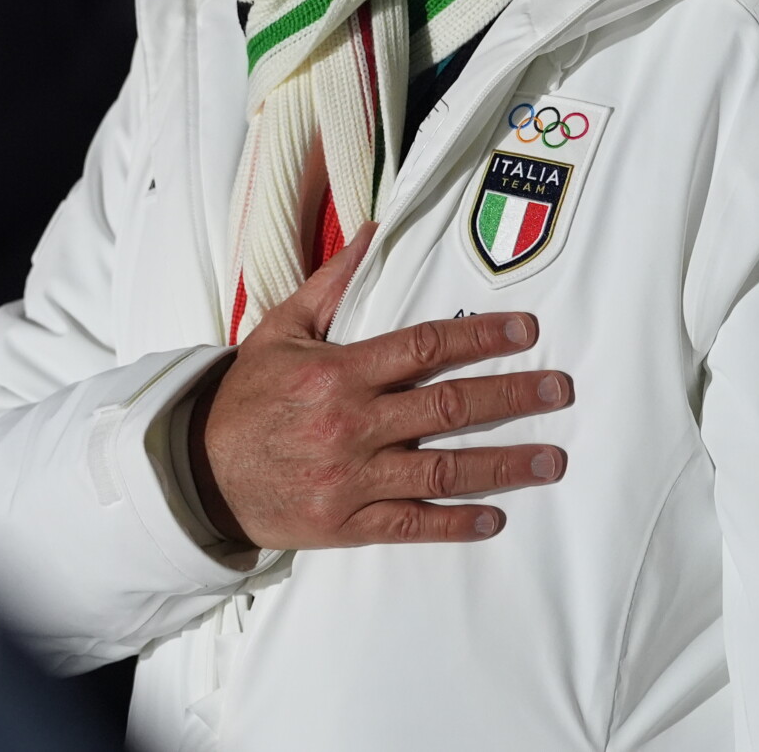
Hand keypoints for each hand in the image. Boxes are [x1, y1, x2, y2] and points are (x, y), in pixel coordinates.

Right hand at [186, 227, 572, 550]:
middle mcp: (351, 424)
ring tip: (551, 459)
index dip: (480, 336)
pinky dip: (455, 522)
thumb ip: (330, 284)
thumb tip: (372, 234)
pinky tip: (494, 517)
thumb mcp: (279, 330)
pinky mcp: (347, 523)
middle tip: (559, 390)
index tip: (526, 332)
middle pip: (449, 406)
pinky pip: (412, 524)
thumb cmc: (245, 397)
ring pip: (443, 468)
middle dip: (512, 396)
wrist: (199, 471)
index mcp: (338, 372)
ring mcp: (352, 477)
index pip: (425, 346)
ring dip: (504, 464)